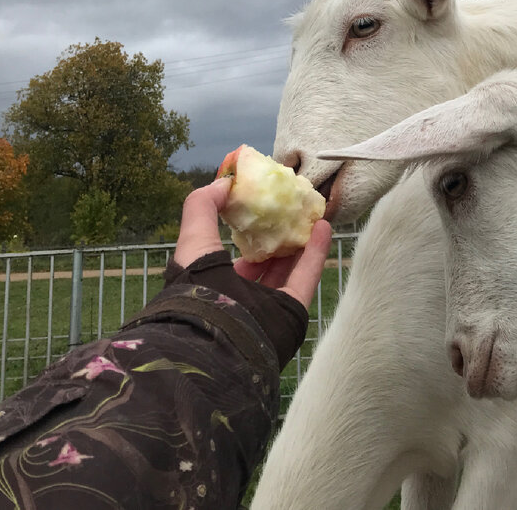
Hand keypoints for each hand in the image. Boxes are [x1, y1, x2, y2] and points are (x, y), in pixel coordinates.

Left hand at [173, 177, 333, 307]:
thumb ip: (202, 207)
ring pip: (288, 270)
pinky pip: (306, 277)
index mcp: (214, 286)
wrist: (219, 333)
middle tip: (289, 213)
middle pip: (265, 264)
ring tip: (310, 214)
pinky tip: (323, 226)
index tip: (259, 210)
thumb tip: (224, 182)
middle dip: (277, 238)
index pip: (233, 259)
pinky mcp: (292, 309)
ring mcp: (269, 306)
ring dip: (300, 242)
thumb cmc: (199, 285)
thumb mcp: (193, 239)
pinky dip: (316, 252)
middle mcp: (241, 298)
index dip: (247, 234)